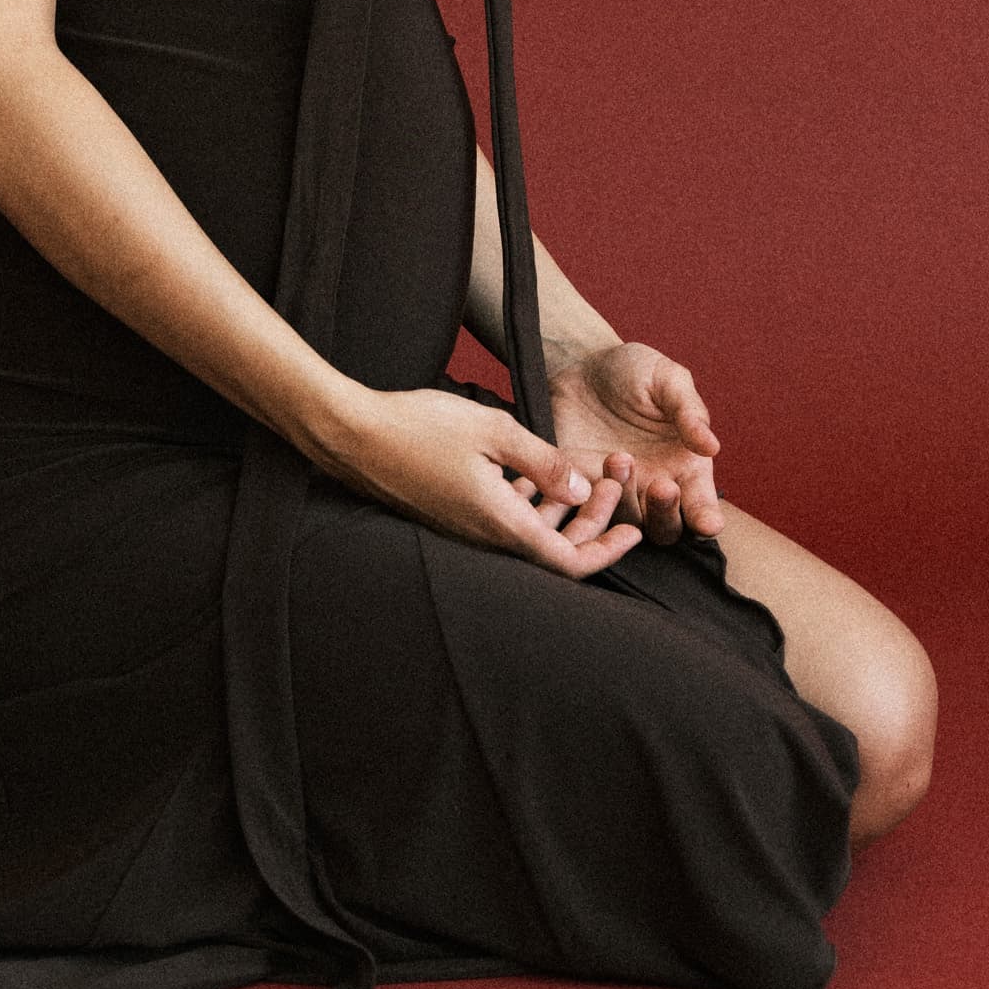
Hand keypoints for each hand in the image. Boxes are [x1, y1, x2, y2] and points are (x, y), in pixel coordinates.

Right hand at [312, 386, 644, 578]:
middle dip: (593, 523)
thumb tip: (583, 488)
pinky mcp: (452, 514)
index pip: (568, 562)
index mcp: (501, 524)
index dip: (607, 552)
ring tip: (588, 476)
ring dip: (563, 510)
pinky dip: (532, 504)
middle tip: (617, 487)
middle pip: (554, 549)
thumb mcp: (494, 431)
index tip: (634, 531)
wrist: (353, 434)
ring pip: (530, 533)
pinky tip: (536, 474)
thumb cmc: (419, 427)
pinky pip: (505, 521)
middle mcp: (486, 537)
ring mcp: (466, 528)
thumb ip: (544, 462)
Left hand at [544, 341, 724, 545]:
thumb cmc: (634, 372)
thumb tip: (711, 446)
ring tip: (619, 457)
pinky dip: (586, 503)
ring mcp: (616, 493)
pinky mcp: (579, 489)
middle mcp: (654, 488)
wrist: (581, 368)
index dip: (706, 518)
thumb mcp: (665, 379)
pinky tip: (586, 476)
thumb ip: (688, 410)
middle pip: (666, 529)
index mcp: (685, 466)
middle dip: (666, 514)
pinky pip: (584, 512)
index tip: (708, 522)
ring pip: (627, 523)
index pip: (701, 505)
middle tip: (661, 485)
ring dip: (625, 499)